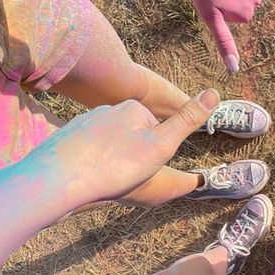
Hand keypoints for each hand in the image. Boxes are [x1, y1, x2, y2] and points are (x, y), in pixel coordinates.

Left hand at [23, 90, 219, 207]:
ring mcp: (84, 123)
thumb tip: (214, 93)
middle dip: (132, 158)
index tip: (144, 168)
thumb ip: (187, 120)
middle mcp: (107, 110)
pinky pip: (86, 152)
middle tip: (124, 178)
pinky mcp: (66, 138)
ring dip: (110, 162)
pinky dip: (90, 164)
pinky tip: (85, 179)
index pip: (156, 130)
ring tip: (105, 180)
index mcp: (132, 108)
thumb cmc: (115, 165)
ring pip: (108, 145)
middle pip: (132, 137)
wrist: (60, 179)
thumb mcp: (161, 146)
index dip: (155, 153)